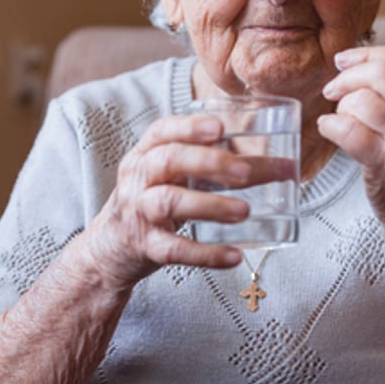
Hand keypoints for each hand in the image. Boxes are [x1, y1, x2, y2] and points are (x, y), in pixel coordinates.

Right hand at [80, 114, 255, 287]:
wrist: (109, 249)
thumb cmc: (151, 203)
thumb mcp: (165, 175)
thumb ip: (203, 163)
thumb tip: (275, 162)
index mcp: (145, 155)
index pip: (161, 131)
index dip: (190, 127)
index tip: (220, 128)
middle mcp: (138, 179)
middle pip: (168, 160)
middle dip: (209, 162)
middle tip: (246, 172)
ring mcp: (139, 212)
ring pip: (170, 202)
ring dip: (210, 205)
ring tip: (245, 211)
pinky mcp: (146, 246)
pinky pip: (175, 250)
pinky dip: (206, 254)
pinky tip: (234, 256)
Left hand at [317, 46, 384, 241]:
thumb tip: (352, 60)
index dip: (367, 53)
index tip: (343, 60)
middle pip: (381, 73)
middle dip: (348, 78)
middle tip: (331, 91)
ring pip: (361, 101)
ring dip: (340, 109)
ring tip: (342, 122)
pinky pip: (347, 129)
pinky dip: (330, 126)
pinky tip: (330, 130)